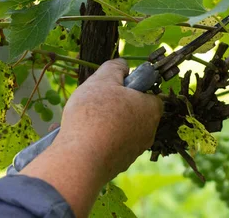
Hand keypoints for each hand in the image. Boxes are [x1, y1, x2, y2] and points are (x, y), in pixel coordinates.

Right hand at [20, 59, 162, 216]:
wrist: (81, 159)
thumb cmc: (94, 114)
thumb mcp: (102, 80)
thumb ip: (115, 68)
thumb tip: (123, 64)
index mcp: (150, 110)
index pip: (150, 94)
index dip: (132, 88)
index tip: (113, 87)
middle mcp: (148, 133)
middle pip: (133, 112)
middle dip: (115, 105)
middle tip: (94, 101)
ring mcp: (134, 152)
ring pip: (120, 130)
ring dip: (104, 123)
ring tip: (81, 119)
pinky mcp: (118, 165)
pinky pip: (109, 146)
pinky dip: (97, 140)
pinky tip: (78, 136)